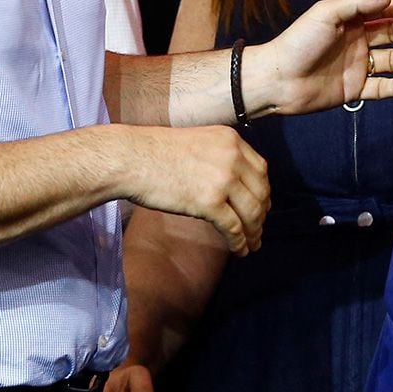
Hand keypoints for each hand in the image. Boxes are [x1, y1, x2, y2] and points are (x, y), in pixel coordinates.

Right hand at [119, 125, 270, 254]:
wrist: (129, 158)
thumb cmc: (153, 152)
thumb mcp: (197, 143)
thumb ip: (218, 157)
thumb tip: (231, 184)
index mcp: (231, 140)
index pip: (261, 170)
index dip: (263, 192)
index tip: (262, 206)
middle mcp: (233, 157)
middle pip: (261, 192)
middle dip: (262, 214)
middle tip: (258, 229)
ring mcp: (223, 179)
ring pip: (252, 212)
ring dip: (254, 232)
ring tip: (252, 244)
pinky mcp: (209, 202)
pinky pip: (234, 227)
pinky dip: (239, 242)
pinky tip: (239, 250)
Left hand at [246, 0, 392, 115]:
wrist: (278, 79)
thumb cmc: (299, 42)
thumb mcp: (325, 13)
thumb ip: (356, 4)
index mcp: (350, 20)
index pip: (383, 11)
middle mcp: (357, 41)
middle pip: (391, 34)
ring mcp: (357, 66)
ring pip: (391, 61)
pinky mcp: (355, 89)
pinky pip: (381, 87)